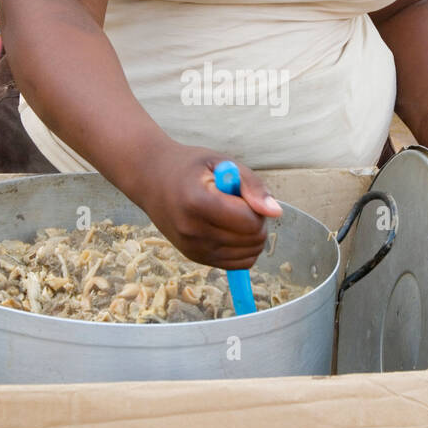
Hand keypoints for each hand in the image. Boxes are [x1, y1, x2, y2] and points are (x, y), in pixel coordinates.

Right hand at [133, 141, 281, 269]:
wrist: (151, 179)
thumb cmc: (190, 167)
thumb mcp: (222, 163)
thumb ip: (252, 185)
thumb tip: (275, 212)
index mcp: (198, 202)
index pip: (250, 221)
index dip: (257, 207)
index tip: (244, 194)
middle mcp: (193, 230)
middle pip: (252, 240)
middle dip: (257, 221)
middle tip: (240, 203)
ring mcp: (192, 248)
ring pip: (248, 255)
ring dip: (251, 236)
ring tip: (233, 215)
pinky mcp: (195, 258)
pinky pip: (237, 264)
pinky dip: (243, 249)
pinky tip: (229, 230)